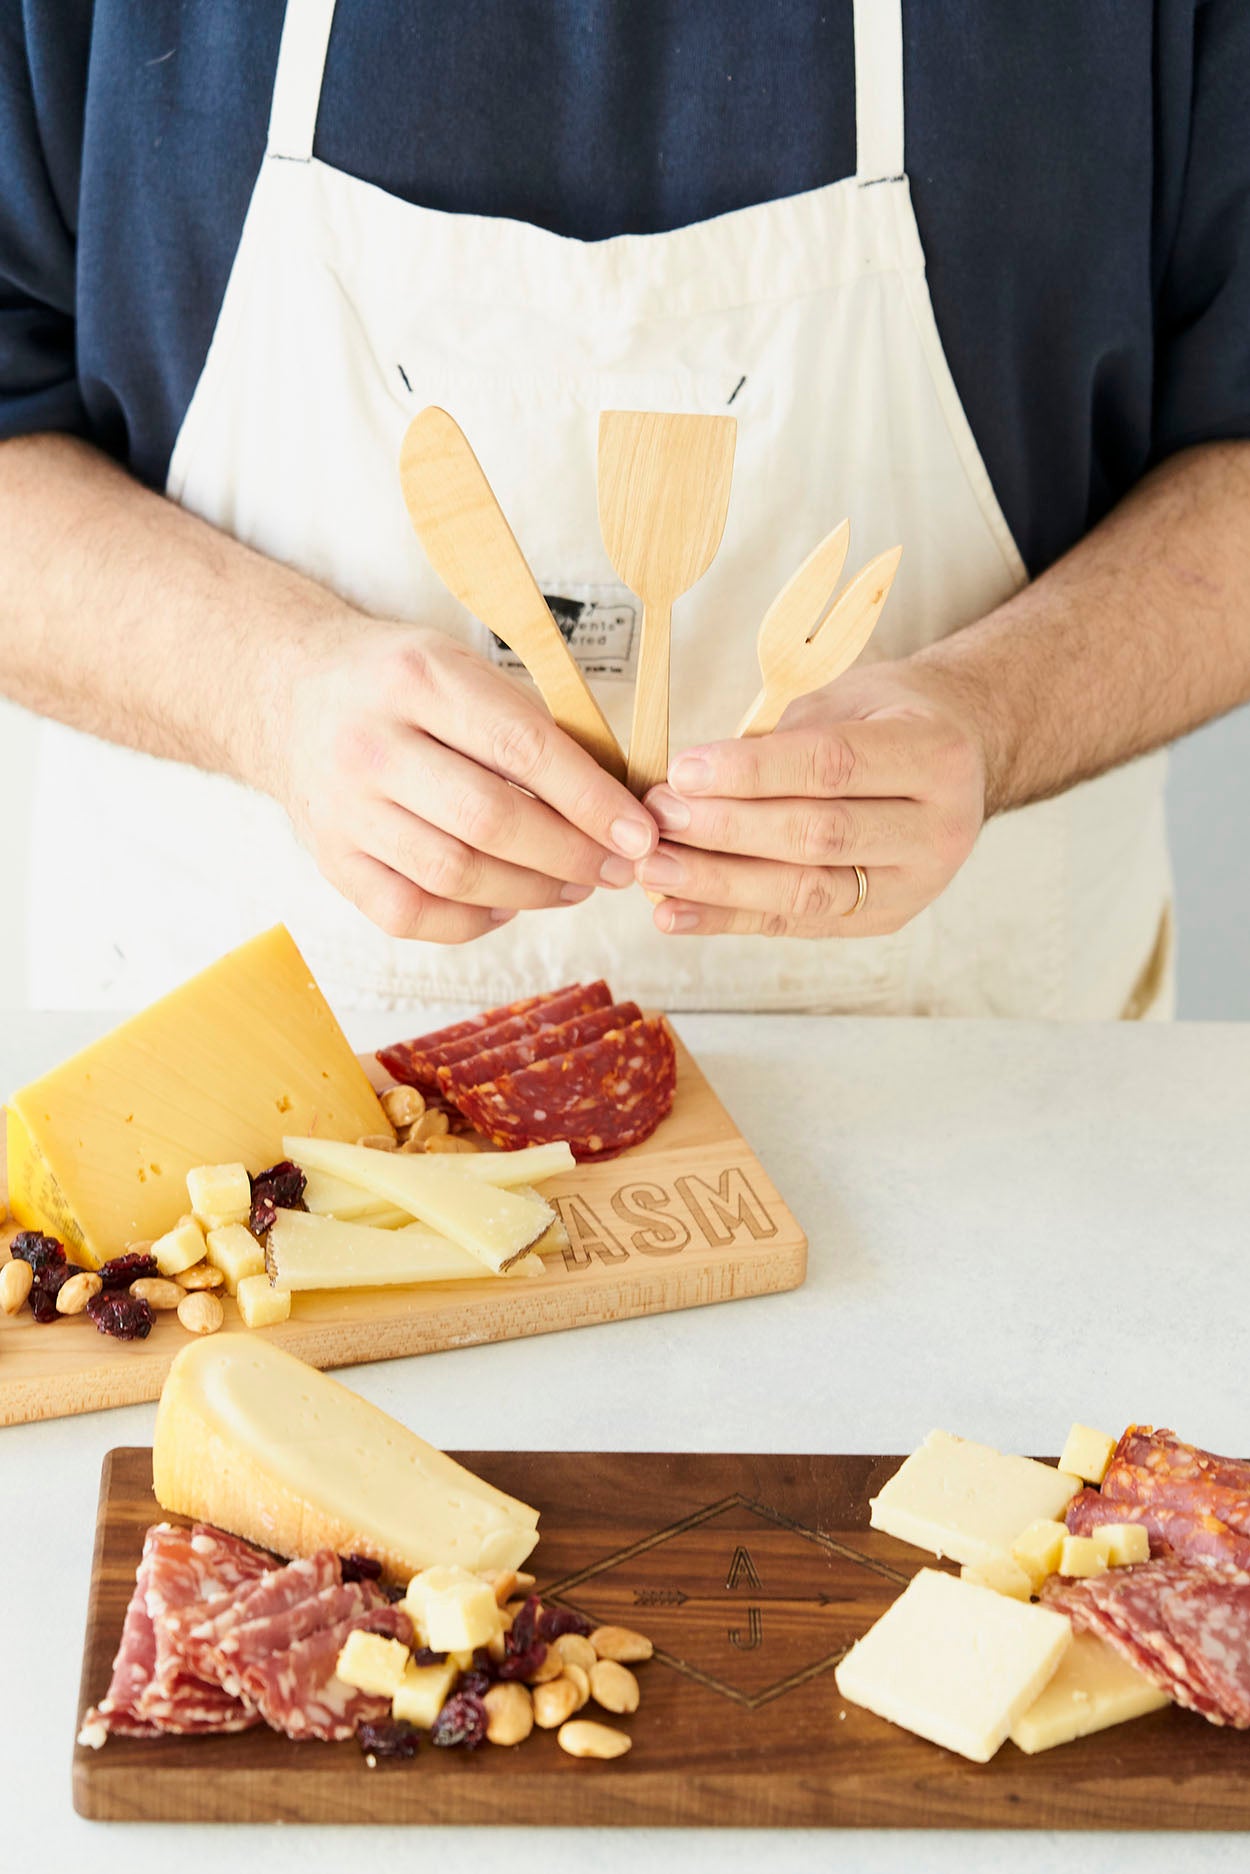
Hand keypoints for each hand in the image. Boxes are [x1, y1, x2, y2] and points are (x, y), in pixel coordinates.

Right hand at [266, 618, 656, 942]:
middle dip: (569, 854)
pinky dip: (470, 921)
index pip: (522, 749)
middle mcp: (372, 744)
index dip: (590, 800)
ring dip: (531, 891)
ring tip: (572, 885)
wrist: (290, 694)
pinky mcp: (331, 859)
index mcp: (418, 679)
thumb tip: (615, 803)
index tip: (637, 834)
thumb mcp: (460, 667)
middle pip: (489, 820)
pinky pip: (410, 914)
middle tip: (614, 869)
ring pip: (454, 874)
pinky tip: (505, 904)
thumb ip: (529, 726)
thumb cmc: (400, 684)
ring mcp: (344, 808)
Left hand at [634, 660, 988, 937]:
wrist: (963, 758)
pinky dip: (729, 920)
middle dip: (727, 830)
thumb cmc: (891, 717)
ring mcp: (915, 884)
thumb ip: (783, 738)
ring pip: (806, 891)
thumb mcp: (850, 698)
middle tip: (659, 818)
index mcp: (934, 755)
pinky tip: (675, 913)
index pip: (832, 767)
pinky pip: (796, 924)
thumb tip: (691, 782)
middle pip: (817, 836)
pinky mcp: (883, 920)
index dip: (751, 772)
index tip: (684, 772)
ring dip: (719, 884)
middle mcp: (937, 829)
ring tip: (655, 869)